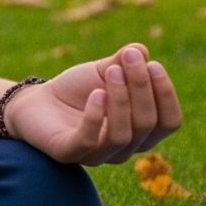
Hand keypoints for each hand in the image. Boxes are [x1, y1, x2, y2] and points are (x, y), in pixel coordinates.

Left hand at [3, 42, 181, 165]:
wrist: (36, 102)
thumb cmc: (77, 90)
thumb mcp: (102, 71)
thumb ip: (123, 62)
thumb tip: (141, 50)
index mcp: (141, 131)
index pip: (169, 122)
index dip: (166, 95)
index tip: (153, 64)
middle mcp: (125, 149)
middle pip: (147, 124)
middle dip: (141, 87)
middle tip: (128, 57)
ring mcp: (98, 155)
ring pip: (122, 136)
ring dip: (121, 99)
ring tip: (111, 71)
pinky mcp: (69, 154)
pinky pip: (88, 141)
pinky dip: (95, 116)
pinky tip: (95, 93)